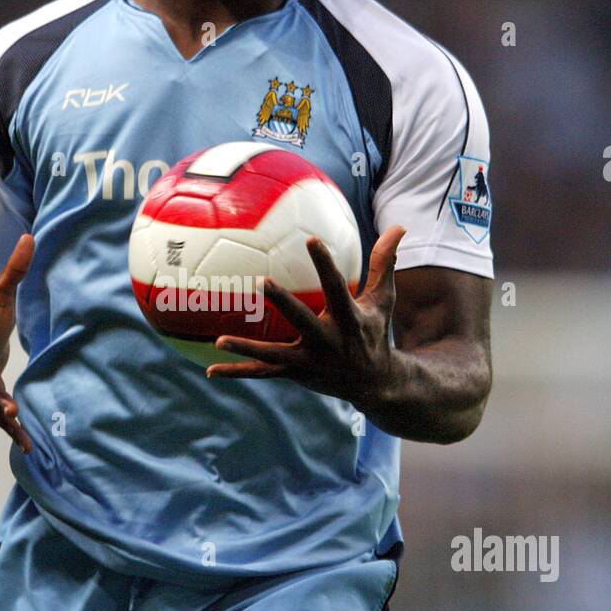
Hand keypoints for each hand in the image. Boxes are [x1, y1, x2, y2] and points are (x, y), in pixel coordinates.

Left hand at [206, 226, 406, 407]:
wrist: (375, 384)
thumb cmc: (374, 332)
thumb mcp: (382, 300)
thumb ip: (384, 264)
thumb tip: (400, 226)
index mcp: (348, 320)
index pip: (336, 287)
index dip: (325, 264)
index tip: (311, 239)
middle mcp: (327, 342)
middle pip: (302, 320)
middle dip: (284, 301)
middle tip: (262, 280)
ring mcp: (309, 361)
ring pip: (274, 355)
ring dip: (247, 349)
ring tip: (219, 340)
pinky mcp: (295, 374)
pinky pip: (262, 374)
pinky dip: (237, 372)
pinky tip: (210, 370)